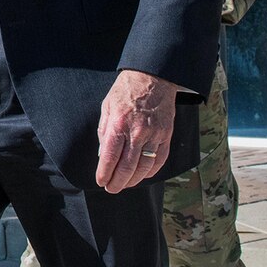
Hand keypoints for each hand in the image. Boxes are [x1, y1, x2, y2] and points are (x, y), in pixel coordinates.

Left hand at [96, 69, 176, 192]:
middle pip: (127, 167)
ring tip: (125, 185)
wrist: (152, 77)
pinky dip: (151, 171)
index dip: (104, 173)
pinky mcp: (166, 135)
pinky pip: (159, 160)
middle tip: (111, 189)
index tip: (101, 181)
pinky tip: (142, 176)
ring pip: (144, 167)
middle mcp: (137, 131)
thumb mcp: (107, 107)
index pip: (109, 157)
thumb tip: (102, 154)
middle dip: (117, 182)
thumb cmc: (126, 91)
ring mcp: (154, 134)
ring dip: (133, 180)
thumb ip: (104, 131)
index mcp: (119, 123)